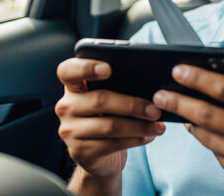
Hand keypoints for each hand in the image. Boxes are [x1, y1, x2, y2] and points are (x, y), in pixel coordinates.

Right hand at [55, 57, 165, 179]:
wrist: (99, 155)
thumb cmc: (109, 117)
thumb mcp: (109, 98)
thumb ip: (118, 87)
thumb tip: (152, 87)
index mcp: (72, 87)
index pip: (68, 71)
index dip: (86, 67)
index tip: (108, 68)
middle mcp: (66, 107)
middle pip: (99, 100)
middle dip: (132, 105)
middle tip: (155, 109)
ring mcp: (70, 130)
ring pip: (110, 126)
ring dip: (139, 126)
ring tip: (157, 125)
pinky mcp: (80, 151)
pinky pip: (112, 144)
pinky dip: (136, 140)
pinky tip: (149, 136)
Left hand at [152, 49, 223, 195]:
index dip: (198, 78)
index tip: (179, 71)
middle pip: (208, 114)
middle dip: (179, 101)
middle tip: (160, 94)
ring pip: (206, 136)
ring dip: (187, 120)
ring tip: (174, 108)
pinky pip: (214, 153)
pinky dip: (203, 139)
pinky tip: (196, 128)